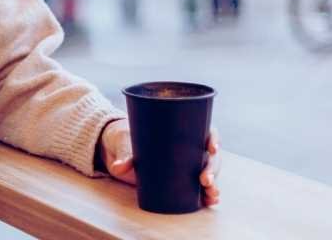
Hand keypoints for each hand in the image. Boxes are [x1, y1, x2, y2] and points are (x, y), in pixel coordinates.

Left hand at [99, 119, 221, 206]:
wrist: (118, 149)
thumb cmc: (125, 139)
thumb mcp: (125, 144)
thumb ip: (124, 156)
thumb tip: (118, 167)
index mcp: (180, 130)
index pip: (204, 130)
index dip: (213, 138)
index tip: (212, 147)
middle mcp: (188, 148)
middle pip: (210, 156)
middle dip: (212, 168)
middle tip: (204, 180)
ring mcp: (186, 165)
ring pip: (209, 173)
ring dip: (213, 184)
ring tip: (211, 195)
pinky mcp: (180, 181)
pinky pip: (200, 188)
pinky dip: (208, 195)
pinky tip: (211, 201)